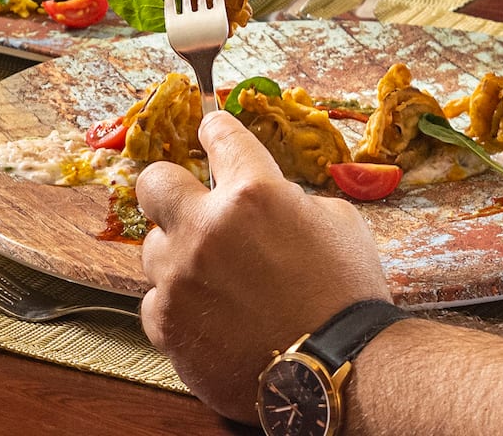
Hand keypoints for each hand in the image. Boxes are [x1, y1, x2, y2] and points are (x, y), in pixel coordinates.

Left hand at [136, 111, 390, 420]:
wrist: (340, 373)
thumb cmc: (348, 298)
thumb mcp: (337, 224)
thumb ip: (288, 201)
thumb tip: (266, 200)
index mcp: (253, 194)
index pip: (221, 136)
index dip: (216, 129)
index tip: (211, 129)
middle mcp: (206, 228)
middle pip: (154, 182)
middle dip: (171, 188)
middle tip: (191, 204)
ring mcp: (179, 276)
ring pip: (154, 248)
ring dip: (179, 256)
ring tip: (216, 281)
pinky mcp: (166, 321)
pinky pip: (157, 299)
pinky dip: (179, 305)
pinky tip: (212, 317)